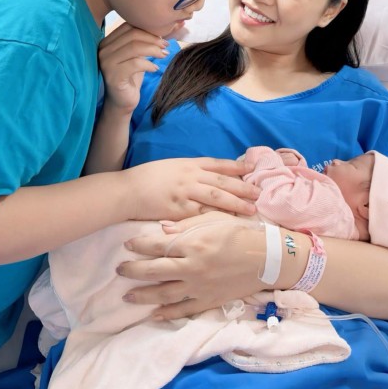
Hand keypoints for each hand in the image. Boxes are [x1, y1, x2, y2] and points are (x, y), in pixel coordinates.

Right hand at [98, 23, 168, 113]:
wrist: (122, 101)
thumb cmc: (131, 76)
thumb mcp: (136, 56)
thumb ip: (142, 41)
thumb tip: (163, 28)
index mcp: (107, 42)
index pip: (128, 26)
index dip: (147, 28)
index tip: (161, 36)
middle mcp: (103, 50)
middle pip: (132, 35)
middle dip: (152, 38)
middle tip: (165, 46)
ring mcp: (106, 63)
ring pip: (134, 47)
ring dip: (153, 50)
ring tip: (164, 55)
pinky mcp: (113, 76)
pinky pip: (135, 64)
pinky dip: (149, 64)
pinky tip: (155, 68)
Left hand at [117, 212, 265, 318]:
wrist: (265, 258)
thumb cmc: (239, 233)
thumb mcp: (214, 220)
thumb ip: (186, 224)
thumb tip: (162, 229)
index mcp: (193, 243)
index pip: (158, 245)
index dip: (140, 245)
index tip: (127, 244)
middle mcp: (192, 267)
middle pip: (155, 271)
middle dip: (134, 270)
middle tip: (119, 269)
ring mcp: (199, 287)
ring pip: (163, 294)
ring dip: (143, 295)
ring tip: (127, 295)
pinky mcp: (207, 301)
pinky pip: (182, 310)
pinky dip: (166, 313)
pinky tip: (153, 314)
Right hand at [122, 157, 259, 221]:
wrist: (128, 191)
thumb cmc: (147, 178)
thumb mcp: (171, 167)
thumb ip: (190, 170)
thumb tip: (208, 175)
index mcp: (189, 164)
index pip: (218, 164)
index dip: (236, 167)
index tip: (252, 169)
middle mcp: (190, 177)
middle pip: (222, 182)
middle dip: (242, 187)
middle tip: (259, 193)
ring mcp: (185, 194)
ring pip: (216, 198)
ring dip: (236, 204)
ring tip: (252, 210)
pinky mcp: (179, 211)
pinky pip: (202, 215)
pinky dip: (217, 219)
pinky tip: (229, 223)